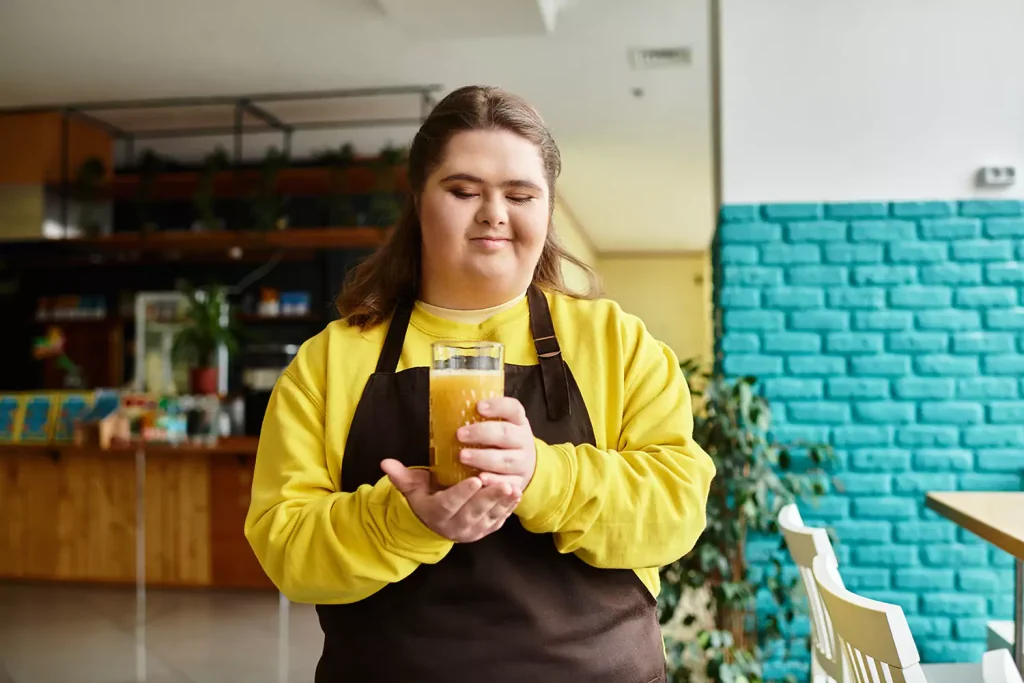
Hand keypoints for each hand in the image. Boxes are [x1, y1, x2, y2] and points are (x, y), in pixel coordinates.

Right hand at [381, 459, 520, 542]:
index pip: (450, 504)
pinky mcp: (485, 530)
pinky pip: (498, 521)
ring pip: (489, 517)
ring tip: (514, 488)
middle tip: (504, 483)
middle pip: (473, 512)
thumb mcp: (412, 489)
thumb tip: (385, 463)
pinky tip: (516, 495)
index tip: (475, 480)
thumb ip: (401, 477)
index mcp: (437, 513)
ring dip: (503, 503)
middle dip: (489, 498)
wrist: (434, 524)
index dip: (462, 493)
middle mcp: (455, 526)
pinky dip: (508, 509)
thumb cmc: (425, 499)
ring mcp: (472, 530)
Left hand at [457, 397, 536, 494]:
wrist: (524, 465)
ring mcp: (523, 462)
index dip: (497, 407)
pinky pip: (507, 481)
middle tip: (460, 434)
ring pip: (505, 459)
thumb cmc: (502, 441)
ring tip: (462, 456)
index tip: (478, 407)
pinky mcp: (519, 481)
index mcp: (518, 421)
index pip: (513, 408)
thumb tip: (446, 409)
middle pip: (506, 433)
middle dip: (482, 433)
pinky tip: (480, 478)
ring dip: (483, 458)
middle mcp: (523, 440)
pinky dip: (494, 480)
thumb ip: (481, 418)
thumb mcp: (500, 425)